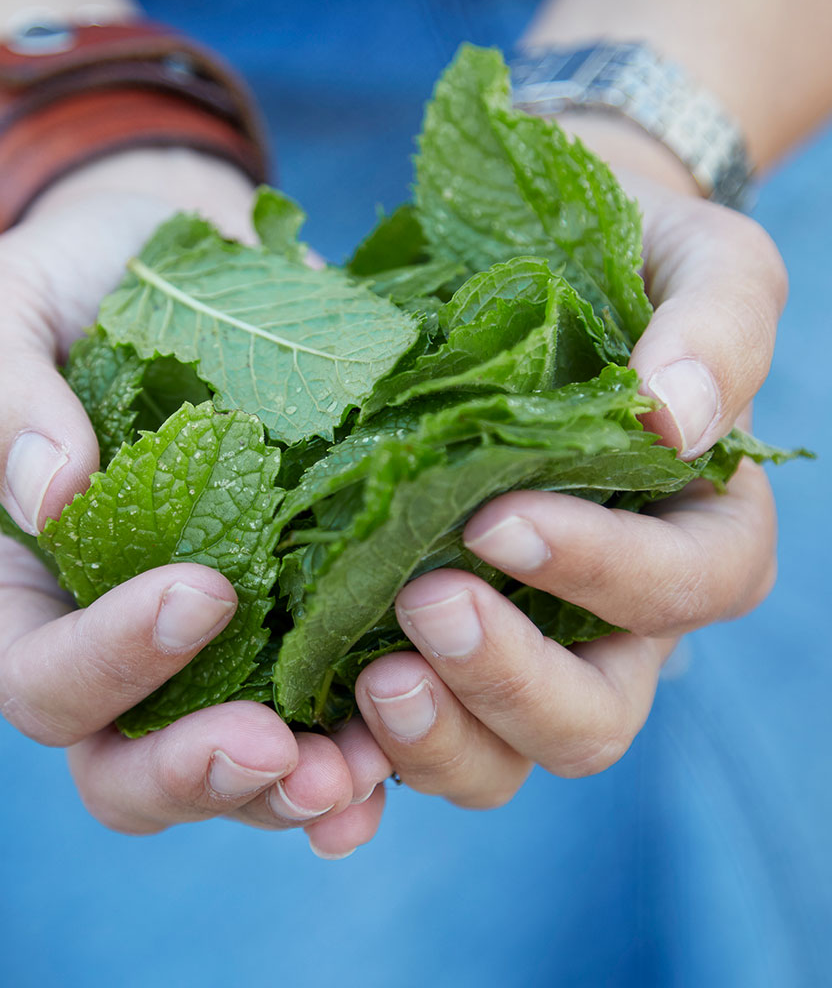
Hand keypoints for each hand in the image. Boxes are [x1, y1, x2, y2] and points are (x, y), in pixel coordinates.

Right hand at [0, 149, 391, 854]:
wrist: (196, 259)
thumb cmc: (85, 282)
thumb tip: (46, 493)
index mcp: (30, 594)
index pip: (42, 682)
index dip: (109, 667)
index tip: (201, 592)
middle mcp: (122, 645)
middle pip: (133, 770)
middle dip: (203, 776)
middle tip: (278, 754)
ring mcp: (223, 644)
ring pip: (244, 769)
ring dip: (302, 790)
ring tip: (362, 773)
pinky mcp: (310, 616)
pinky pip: (334, 713)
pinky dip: (373, 747)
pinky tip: (414, 743)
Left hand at [349, 172, 785, 805]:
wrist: (517, 266)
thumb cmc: (622, 258)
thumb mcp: (696, 260)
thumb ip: (717, 327)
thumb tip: (680, 421)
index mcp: (691, 535)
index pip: (687, 589)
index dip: (606, 572)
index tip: (500, 518)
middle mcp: (606, 617)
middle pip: (591, 715)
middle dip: (512, 682)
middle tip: (427, 606)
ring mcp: (508, 643)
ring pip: (497, 755)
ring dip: (434, 743)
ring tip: (366, 685)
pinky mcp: (419, 646)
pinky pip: (400, 736)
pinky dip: (361, 770)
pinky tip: (311, 769)